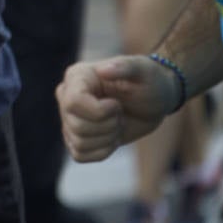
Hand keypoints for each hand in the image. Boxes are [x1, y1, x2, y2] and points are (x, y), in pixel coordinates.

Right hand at [57, 55, 174, 162]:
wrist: (155, 100)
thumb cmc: (149, 81)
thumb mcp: (142, 70)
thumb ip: (125, 67)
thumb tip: (104, 70)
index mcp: (76, 77)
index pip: (73, 103)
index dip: (98, 112)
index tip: (117, 105)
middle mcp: (67, 97)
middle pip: (76, 126)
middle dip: (108, 126)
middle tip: (120, 113)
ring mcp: (69, 118)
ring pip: (79, 143)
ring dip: (107, 138)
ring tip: (117, 123)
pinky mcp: (76, 137)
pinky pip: (80, 155)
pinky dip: (102, 151)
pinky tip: (112, 137)